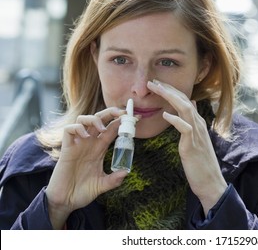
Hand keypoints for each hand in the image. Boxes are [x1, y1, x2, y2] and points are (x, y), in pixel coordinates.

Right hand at [46, 107, 126, 228]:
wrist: (65, 201)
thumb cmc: (82, 192)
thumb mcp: (102, 185)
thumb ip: (113, 180)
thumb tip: (126, 172)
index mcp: (99, 148)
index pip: (113, 129)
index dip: (123, 121)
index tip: (136, 118)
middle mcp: (89, 143)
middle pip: (100, 118)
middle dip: (112, 112)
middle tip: (123, 113)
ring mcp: (77, 144)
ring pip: (84, 119)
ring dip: (94, 119)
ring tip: (102, 128)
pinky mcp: (66, 149)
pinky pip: (69, 130)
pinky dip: (78, 128)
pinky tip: (85, 136)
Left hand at [147, 80, 226, 214]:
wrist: (210, 181)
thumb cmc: (200, 162)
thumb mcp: (196, 138)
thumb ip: (192, 121)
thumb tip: (191, 104)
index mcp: (197, 123)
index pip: (185, 100)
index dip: (172, 91)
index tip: (158, 84)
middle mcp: (198, 124)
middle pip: (184, 100)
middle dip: (168, 89)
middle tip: (153, 81)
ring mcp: (196, 134)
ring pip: (185, 109)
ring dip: (170, 97)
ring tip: (157, 89)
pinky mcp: (192, 145)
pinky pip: (185, 128)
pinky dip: (175, 120)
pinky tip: (165, 115)